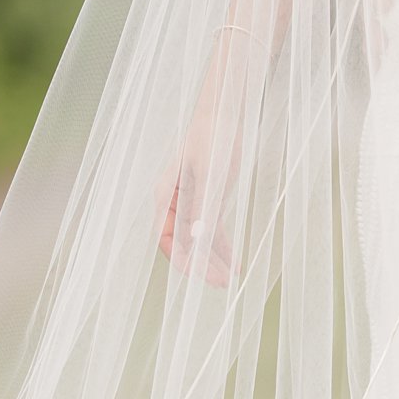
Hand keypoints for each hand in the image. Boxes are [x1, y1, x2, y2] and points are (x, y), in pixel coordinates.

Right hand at [155, 124, 238, 286]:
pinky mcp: (207, 200)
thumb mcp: (208, 172)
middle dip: (202, 264)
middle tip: (223, 283)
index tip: (200, 274)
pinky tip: (234, 261)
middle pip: (183, 243)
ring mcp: (191, 204)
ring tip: (231, 279)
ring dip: (214, 259)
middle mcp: (174, 204)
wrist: (223, 115)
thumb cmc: (211, 137)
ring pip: (199, 239)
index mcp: (164, 195)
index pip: (167, 238)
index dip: (182, 259)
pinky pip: (212, 229)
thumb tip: (197, 238)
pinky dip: (222, 245)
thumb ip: (202, 205)